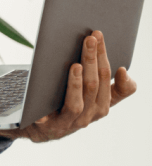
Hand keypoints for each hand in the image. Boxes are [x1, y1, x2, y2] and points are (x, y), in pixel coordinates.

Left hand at [19, 31, 136, 142]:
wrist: (43, 127)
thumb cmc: (70, 102)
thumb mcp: (93, 95)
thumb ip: (108, 82)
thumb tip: (122, 70)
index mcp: (102, 105)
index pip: (110, 82)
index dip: (112, 68)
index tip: (114, 57)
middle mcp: (90, 115)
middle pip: (93, 86)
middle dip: (92, 60)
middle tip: (90, 39)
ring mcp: (70, 121)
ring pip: (76, 103)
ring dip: (76, 83)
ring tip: (75, 65)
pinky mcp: (50, 125)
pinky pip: (50, 116)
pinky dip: (50, 106)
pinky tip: (45, 92)